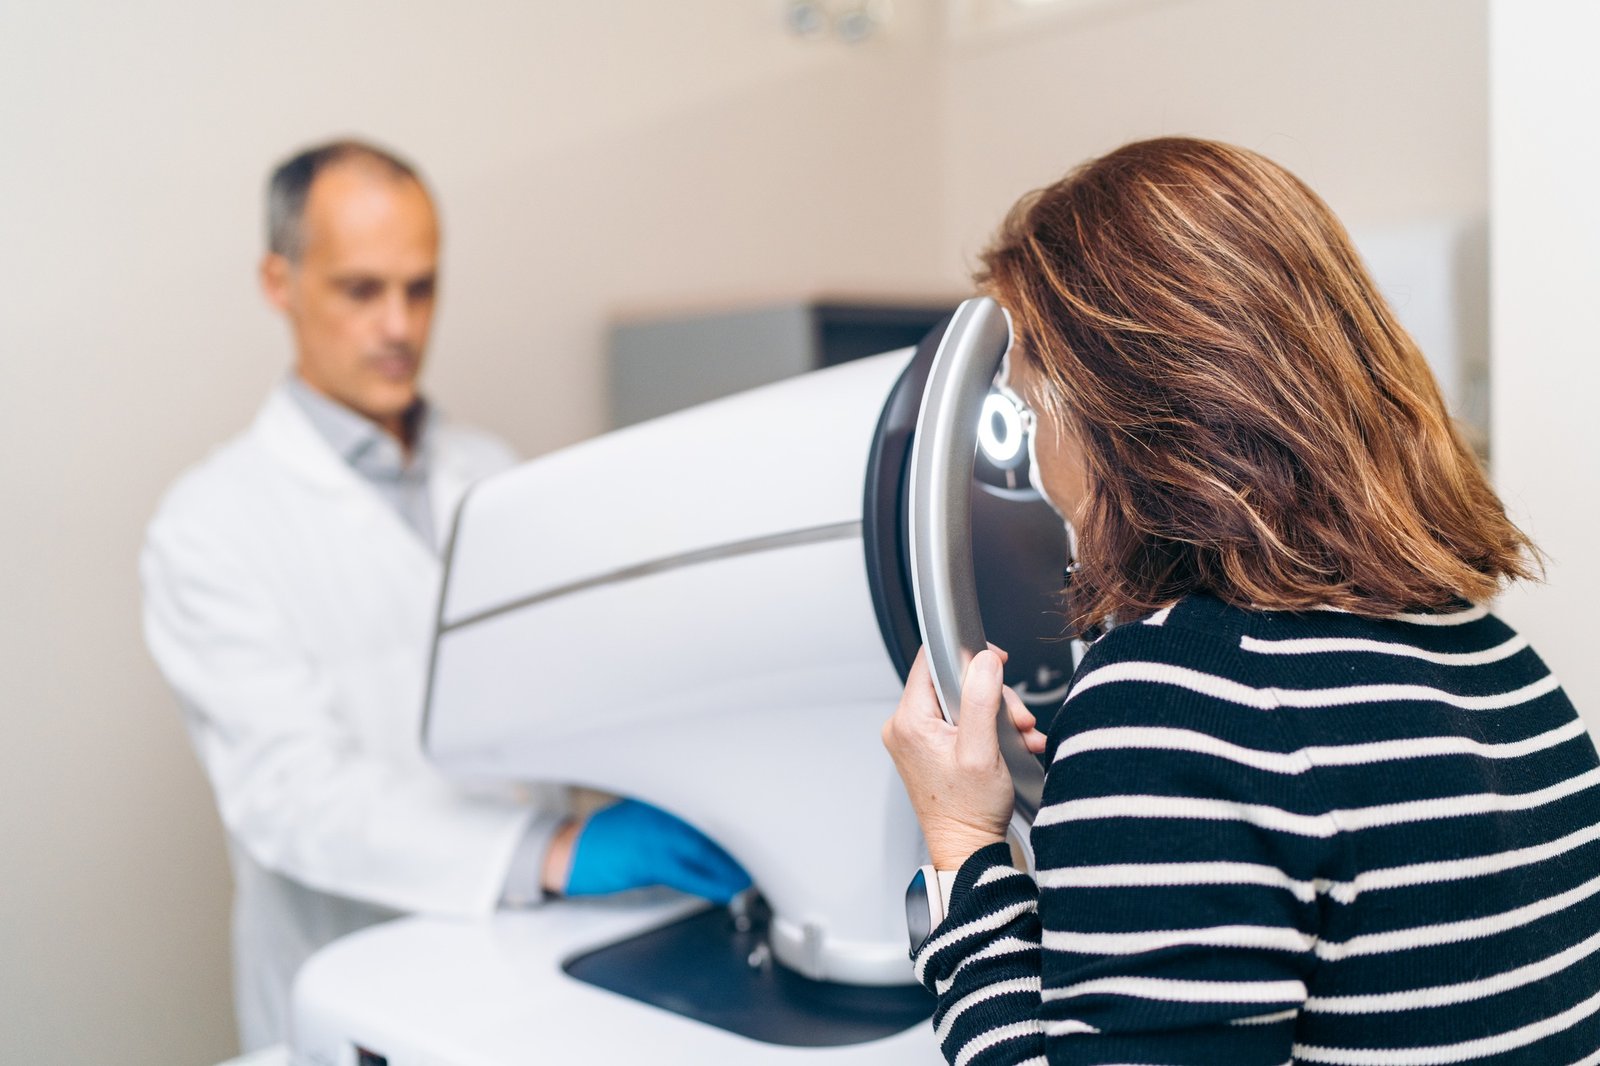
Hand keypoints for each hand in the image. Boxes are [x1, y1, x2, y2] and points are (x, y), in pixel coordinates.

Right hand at [560, 799, 751, 903]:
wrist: (573, 850)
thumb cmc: (613, 836)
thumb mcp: (649, 816)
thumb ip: (683, 819)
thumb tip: (722, 835)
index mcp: (667, 795)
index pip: (715, 802)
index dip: (744, 819)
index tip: (768, 830)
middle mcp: (665, 808)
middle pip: (718, 823)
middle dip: (745, 842)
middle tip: (769, 859)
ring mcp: (656, 832)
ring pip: (708, 849)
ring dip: (734, 866)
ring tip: (753, 878)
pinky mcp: (647, 858)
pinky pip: (688, 873)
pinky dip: (710, 882)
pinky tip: (726, 890)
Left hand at [881, 647, 1046, 868]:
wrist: (967, 849)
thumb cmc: (970, 811)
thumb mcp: (982, 750)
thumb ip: (981, 700)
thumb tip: (984, 659)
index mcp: (909, 721)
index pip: (931, 660)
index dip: (967, 654)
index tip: (995, 661)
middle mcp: (905, 727)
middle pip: (953, 683)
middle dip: (993, 696)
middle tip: (1018, 719)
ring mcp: (916, 739)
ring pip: (962, 702)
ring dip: (997, 716)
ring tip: (1021, 737)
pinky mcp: (929, 749)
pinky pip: (960, 722)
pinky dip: (988, 730)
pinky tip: (1012, 745)